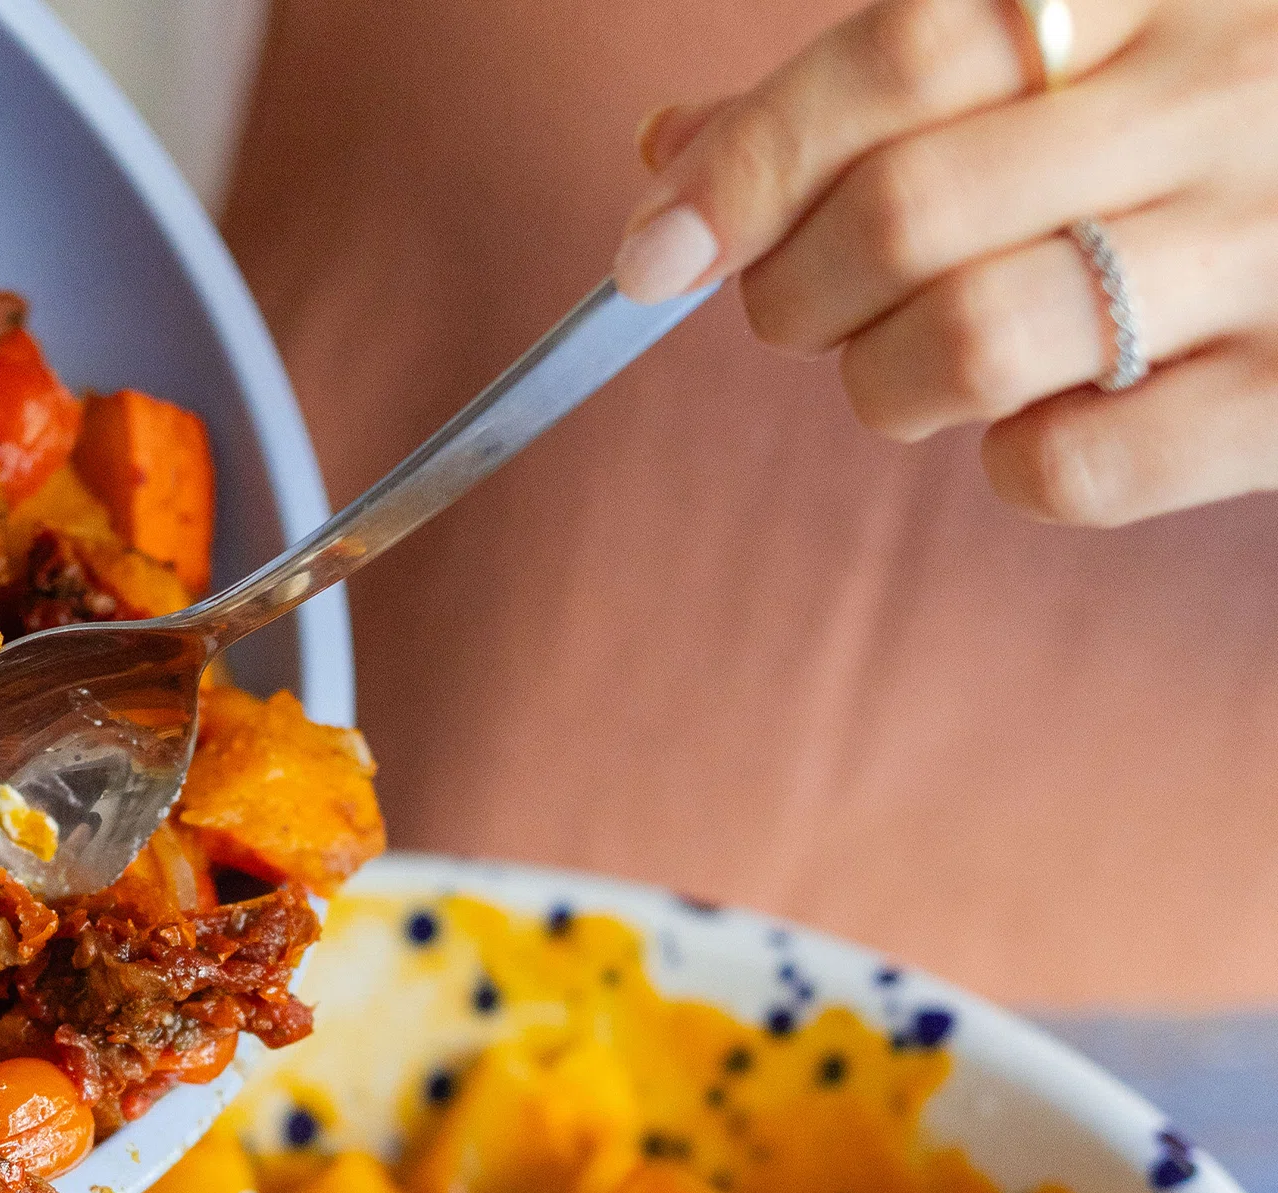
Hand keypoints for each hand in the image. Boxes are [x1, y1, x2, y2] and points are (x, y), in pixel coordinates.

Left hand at [610, 0, 1277, 524]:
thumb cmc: (1225, 114)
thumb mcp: (1091, 44)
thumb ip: (891, 83)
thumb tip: (668, 152)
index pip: (906, 52)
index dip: (751, 160)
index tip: (654, 248)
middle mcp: (1230, 93)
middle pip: (905, 212)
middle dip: (793, 291)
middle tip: (801, 308)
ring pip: (963, 346)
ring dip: (881, 384)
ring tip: (910, 366)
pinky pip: (1069, 467)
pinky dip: (1011, 462)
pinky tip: (1046, 415)